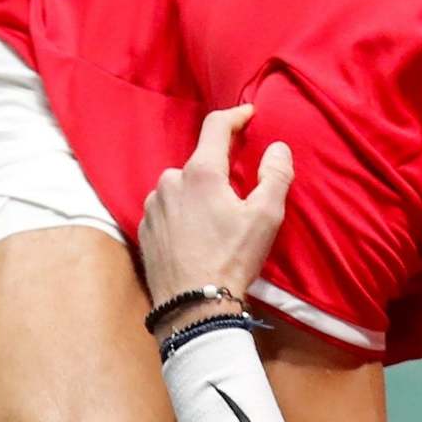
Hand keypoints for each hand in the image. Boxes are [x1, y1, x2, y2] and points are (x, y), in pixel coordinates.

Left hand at [138, 104, 294, 316]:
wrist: (192, 306)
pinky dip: (181, 215)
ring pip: (181, 187)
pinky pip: (166, 209)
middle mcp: (170, 181)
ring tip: (214, 224)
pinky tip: (194, 237)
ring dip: (197, 195)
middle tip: (236, 197)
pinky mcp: (144, 228)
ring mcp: (152, 205)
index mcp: (201, 172)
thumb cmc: (232, 259)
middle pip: (199, 162)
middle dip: (218, 171)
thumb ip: (276, 175)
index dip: (235, 115)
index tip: (248, 115)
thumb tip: (277, 147)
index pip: (216, 126)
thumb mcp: (266, 218)